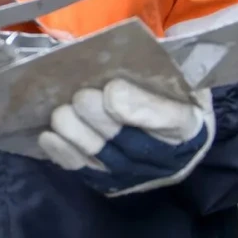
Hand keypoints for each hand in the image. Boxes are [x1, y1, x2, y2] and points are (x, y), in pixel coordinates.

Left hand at [39, 79, 214, 196]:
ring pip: (100, 157)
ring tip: (61, 114)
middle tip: (80, 97)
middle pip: (128, 141)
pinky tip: (48, 136)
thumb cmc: (165, 88)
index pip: (170, 118)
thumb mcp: (173, 72)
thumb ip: (160, 66)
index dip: (140, 107)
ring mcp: (134, 172)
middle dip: (98, 117)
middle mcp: (165, 156)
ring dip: (76, 134)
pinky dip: (63, 152)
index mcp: (189, 122)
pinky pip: (82, 169)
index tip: (112, 89)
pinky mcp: (107, 179)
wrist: (165, 117)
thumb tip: (131, 58)